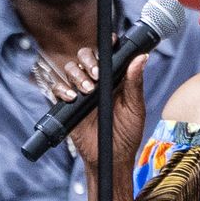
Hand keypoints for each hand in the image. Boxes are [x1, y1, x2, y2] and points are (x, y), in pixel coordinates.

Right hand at [44, 50, 147, 171]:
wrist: (112, 157)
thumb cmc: (127, 134)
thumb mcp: (135, 108)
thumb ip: (135, 83)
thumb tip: (142, 57)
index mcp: (114, 79)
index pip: (107, 54)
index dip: (108, 45)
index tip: (112, 43)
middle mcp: (96, 82)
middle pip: (85, 56)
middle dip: (89, 59)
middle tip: (96, 75)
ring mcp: (80, 92)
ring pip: (71, 69)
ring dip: (77, 75)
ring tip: (87, 90)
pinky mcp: (68, 105)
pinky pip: (57, 89)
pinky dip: (62, 89)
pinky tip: (73, 97)